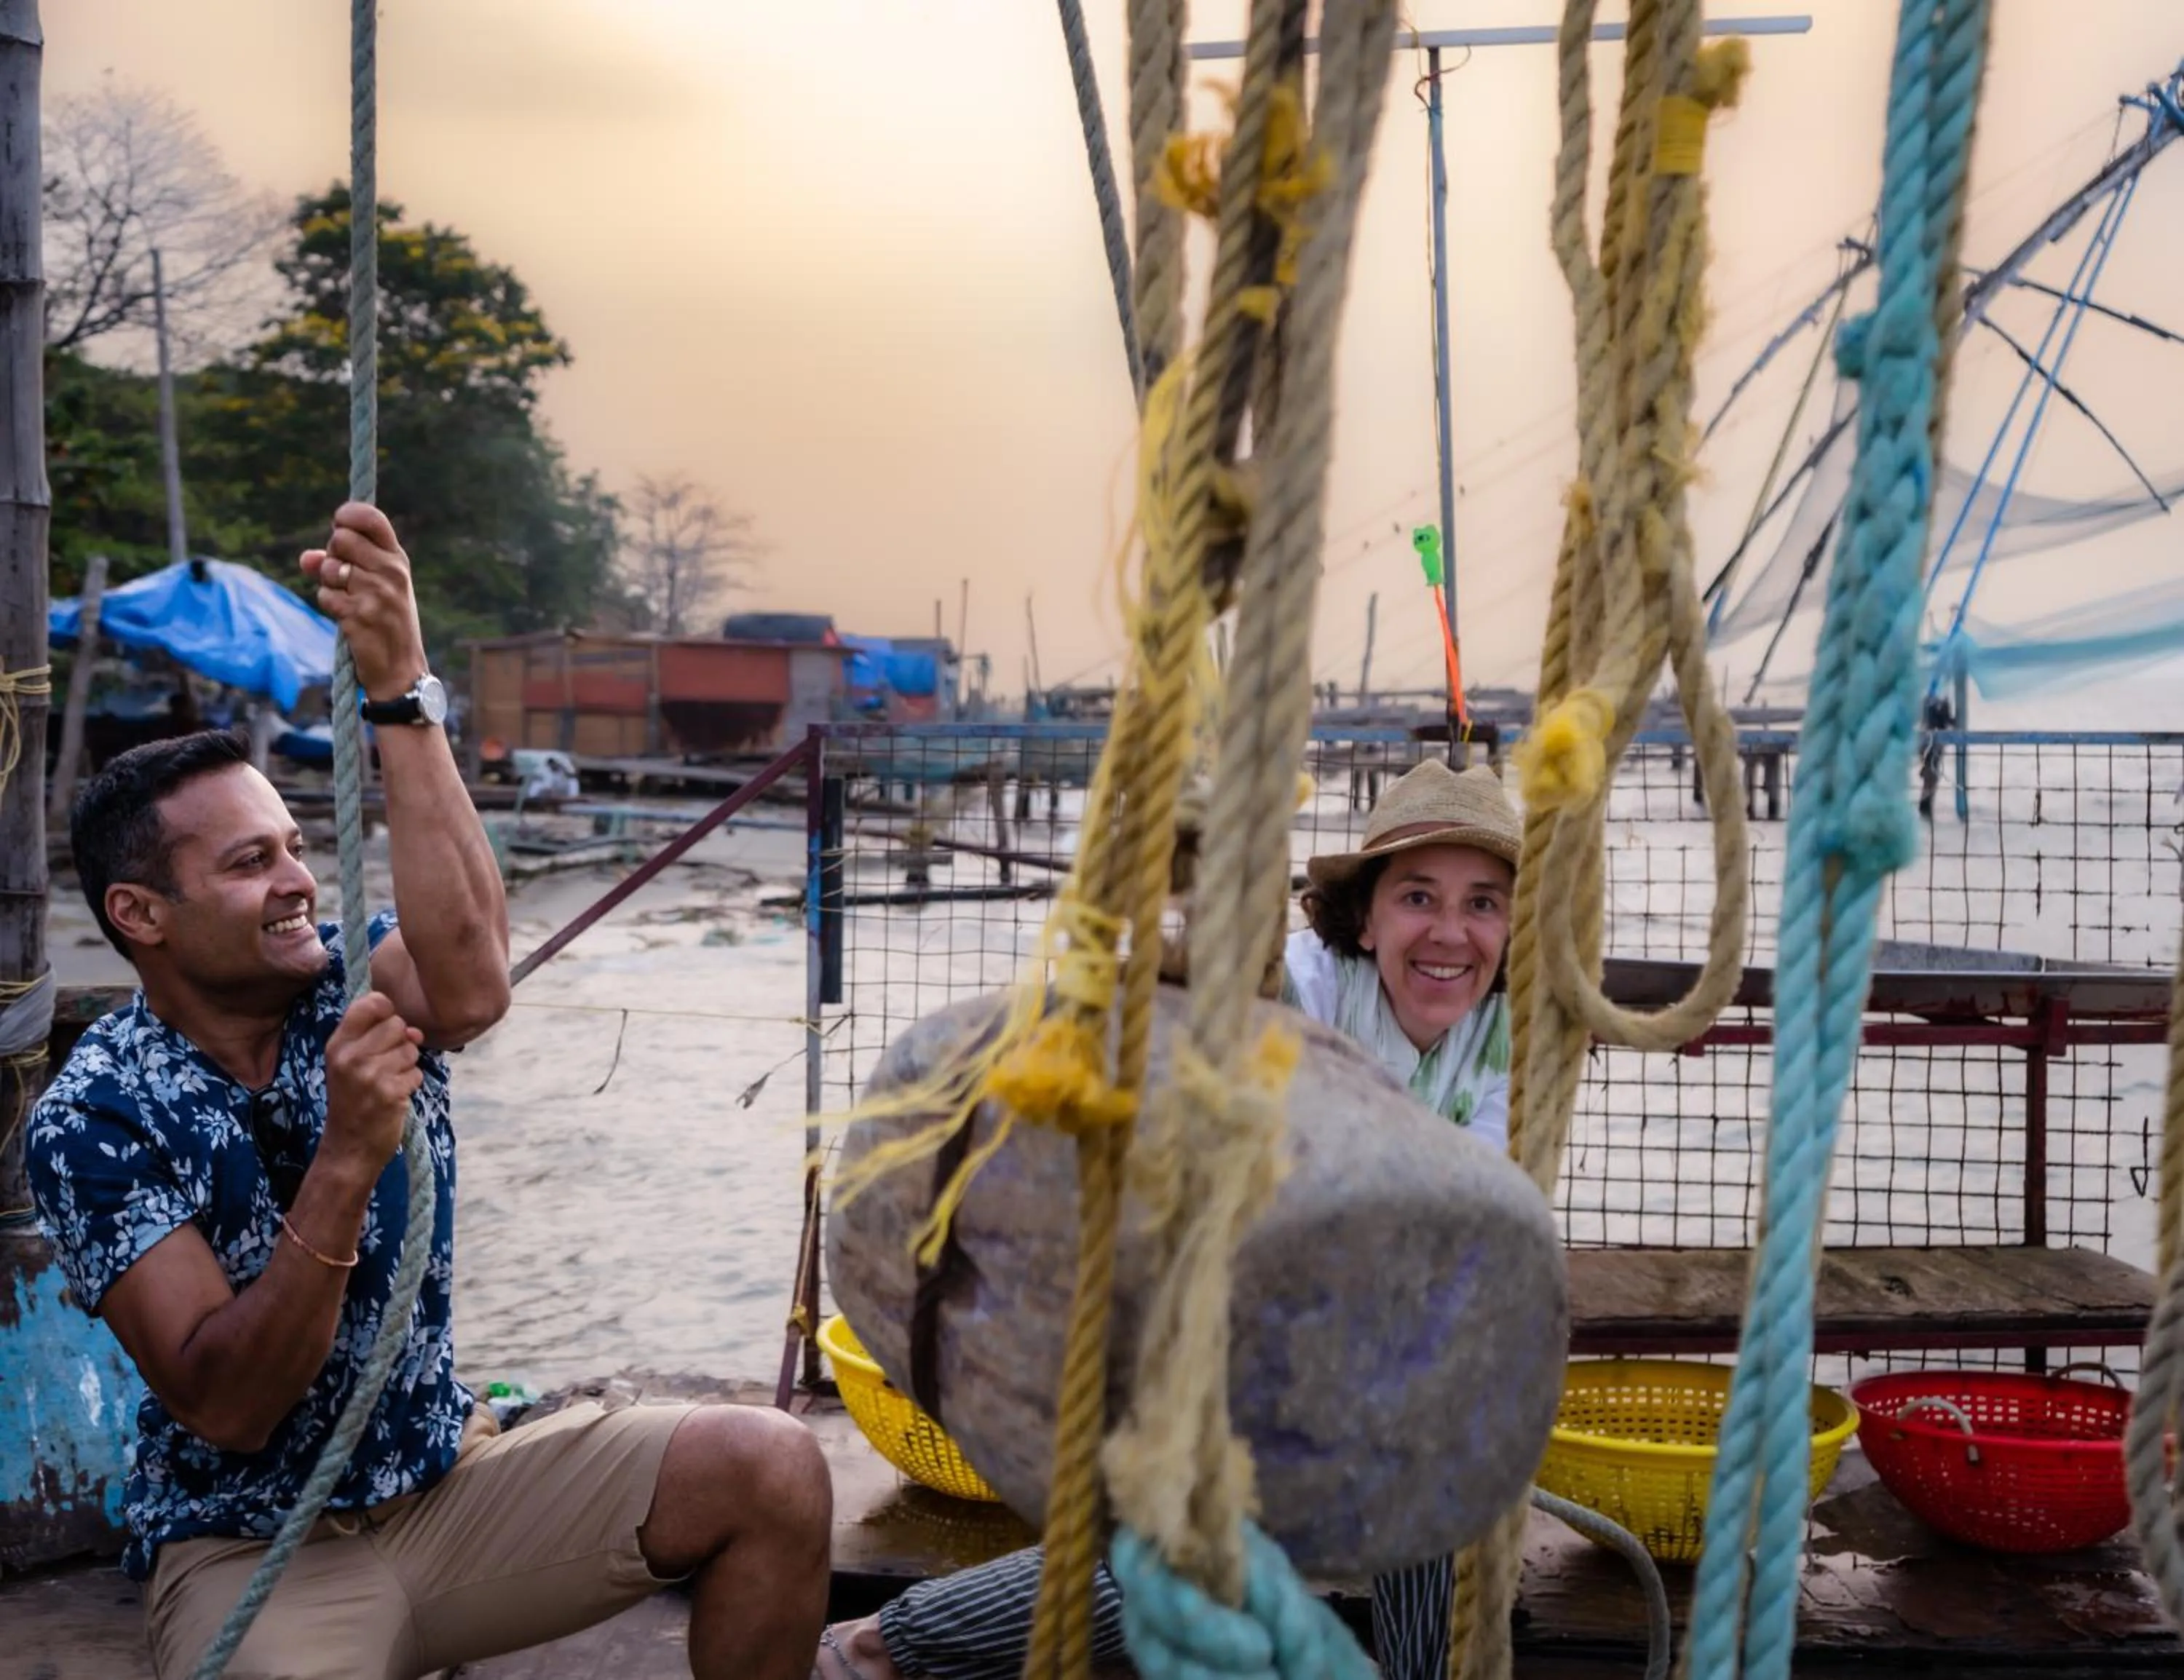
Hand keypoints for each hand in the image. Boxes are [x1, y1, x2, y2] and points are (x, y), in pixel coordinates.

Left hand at [302, 504, 428, 702]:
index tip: (340, 524)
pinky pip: (325, 595)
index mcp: (398, 559)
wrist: (401, 669)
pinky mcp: (359, 614)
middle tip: (345, 575)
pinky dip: (330, 605)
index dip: (347, 515)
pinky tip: (349, 618)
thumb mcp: (377, 587)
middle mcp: (391, 571)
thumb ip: (342, 564)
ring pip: (329, 568)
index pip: (371, 517)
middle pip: (341, 538)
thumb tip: (306, 558)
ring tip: (350, 600)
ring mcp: (377, 593)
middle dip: (333, 555)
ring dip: (330, 584)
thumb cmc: (387, 622)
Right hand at [321, 992, 423, 1176]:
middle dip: (401, 1043)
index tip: (384, 1027)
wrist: (349, 1146)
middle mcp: (351, 1057)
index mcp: (337, 1045)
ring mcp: (370, 1075)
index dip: (386, 1010)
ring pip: (410, 1049)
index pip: (370, 1003)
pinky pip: (417, 1073)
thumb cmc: (352, 1100)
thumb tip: (414, 1032)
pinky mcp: (390, 1093)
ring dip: (407, 1065)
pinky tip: (394, 1096)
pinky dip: (411, 1084)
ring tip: (387, 1082)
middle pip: (397, 1024)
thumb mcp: (348, 1064)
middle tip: (385, 1065)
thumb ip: (375, 1038)